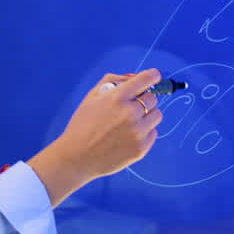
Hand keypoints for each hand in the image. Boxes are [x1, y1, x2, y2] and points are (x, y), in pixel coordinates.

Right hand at [28, 69, 162, 205]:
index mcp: (117, 97)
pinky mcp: (141, 148)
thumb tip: (134, 77)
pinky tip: (127, 136)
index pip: (146, 79)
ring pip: (157, 115)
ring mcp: (137, 132)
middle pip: (153, 98)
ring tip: (129, 122)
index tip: (154, 76)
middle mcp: (130, 113)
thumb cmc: (83, 124)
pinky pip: (153, 132)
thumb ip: (113, 81)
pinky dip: (144, 131)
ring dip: (147, 115)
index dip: (152, 76)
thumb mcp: (92, 96)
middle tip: (131, 106)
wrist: (77, 157)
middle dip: (144, 99)